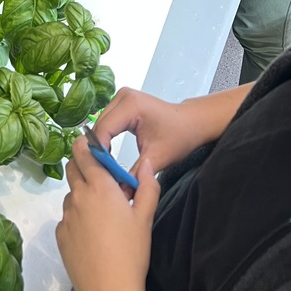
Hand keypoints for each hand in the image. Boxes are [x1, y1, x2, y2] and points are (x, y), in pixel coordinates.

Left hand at [56, 135, 159, 290]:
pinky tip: (92, 235)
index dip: (86, 145)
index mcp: (100, 187)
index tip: (92, 145)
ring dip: (82, 195)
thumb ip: (147, 186)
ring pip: (71, 194)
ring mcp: (66, 215)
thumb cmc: (131, 252)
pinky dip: (77, 218)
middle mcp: (78, 196)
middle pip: (72, 168)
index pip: (84, 152)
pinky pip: (67, 217)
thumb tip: (147, 163)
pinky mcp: (60, 234)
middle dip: (84, 167)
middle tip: (101, 181)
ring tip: (101, 215)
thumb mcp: (145, 218)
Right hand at [93, 84, 251, 175]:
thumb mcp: (157, 158)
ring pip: (101, 123)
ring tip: (104, 165)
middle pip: (100, 125)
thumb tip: (121, 194)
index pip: (104, 129)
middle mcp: (123, 96)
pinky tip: (109, 153)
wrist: (192, 123)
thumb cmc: (179, 136)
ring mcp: (122, 97)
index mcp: (130, 105)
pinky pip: (108, 121)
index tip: (99, 172)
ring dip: (101, 143)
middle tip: (100, 172)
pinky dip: (107, 137)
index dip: (99, 151)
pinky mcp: (122, 102)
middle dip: (99, 149)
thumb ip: (136, 175)